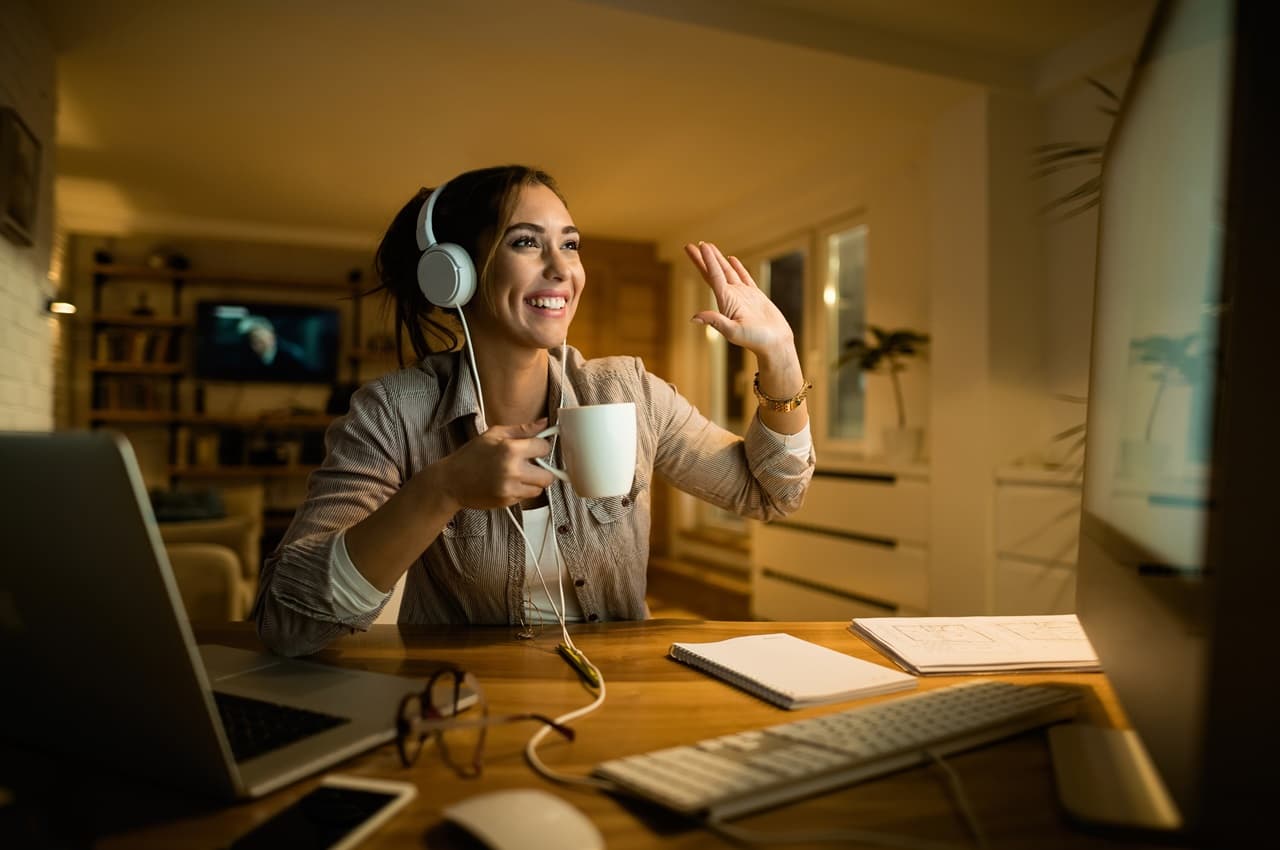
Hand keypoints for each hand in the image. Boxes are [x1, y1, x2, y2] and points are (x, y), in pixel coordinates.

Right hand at [437, 420, 555, 509]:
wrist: (451, 481)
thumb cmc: (471, 455)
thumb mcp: (494, 434)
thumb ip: (522, 429)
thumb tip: (545, 422)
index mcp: (510, 449)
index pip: (544, 448)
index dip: (540, 447)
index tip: (533, 448)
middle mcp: (513, 470)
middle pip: (548, 475)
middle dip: (542, 469)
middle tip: (529, 465)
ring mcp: (510, 489)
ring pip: (539, 488)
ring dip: (533, 482)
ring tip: (518, 475)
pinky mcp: (507, 502)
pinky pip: (526, 497)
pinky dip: (522, 491)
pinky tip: (508, 483)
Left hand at [684, 241, 795, 364]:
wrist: (775, 344)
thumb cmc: (756, 340)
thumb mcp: (733, 332)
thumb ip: (715, 322)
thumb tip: (694, 318)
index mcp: (725, 301)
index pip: (712, 276)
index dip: (704, 261)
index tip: (696, 247)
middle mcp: (731, 296)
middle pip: (714, 272)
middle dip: (704, 258)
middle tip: (692, 245)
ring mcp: (743, 295)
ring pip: (728, 271)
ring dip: (718, 259)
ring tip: (709, 246)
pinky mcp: (755, 296)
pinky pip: (744, 277)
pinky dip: (737, 267)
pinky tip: (731, 259)